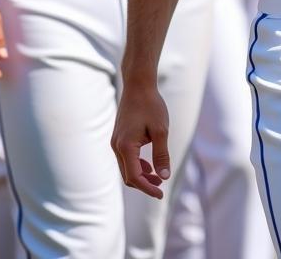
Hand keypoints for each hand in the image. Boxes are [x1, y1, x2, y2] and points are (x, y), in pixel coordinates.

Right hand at [112, 79, 171, 198]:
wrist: (138, 85)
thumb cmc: (151, 106)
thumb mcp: (161, 130)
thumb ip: (161, 154)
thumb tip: (164, 176)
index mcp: (126, 147)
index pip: (134, 177)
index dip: (148, 188)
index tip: (161, 194)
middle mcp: (117, 147)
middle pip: (128, 176)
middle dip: (144, 184)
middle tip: (161, 187)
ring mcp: (116, 142)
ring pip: (126, 168)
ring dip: (141, 176)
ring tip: (159, 178)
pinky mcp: (119, 138)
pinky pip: (126, 159)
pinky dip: (137, 166)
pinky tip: (150, 166)